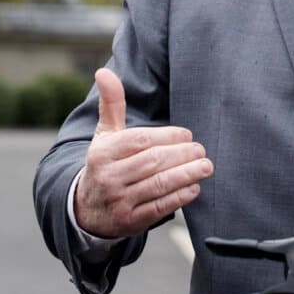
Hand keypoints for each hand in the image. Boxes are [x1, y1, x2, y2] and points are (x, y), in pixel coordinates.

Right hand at [74, 68, 213, 237]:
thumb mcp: (105, 134)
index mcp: (103, 153)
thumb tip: (103, 71)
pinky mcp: (129, 221)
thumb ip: (111, 104)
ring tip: (206, 166)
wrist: (88, 209)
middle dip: (182, 155)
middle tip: (201, 150)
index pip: (140, 141)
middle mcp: (108, 177)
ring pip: (158, 185)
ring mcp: (118, 201)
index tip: (187, 135)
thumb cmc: (105, 163)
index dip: (168, 136)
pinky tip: (195, 187)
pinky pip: (159, 207)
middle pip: (152, 162)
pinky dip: (180, 197)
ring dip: (187, 175)